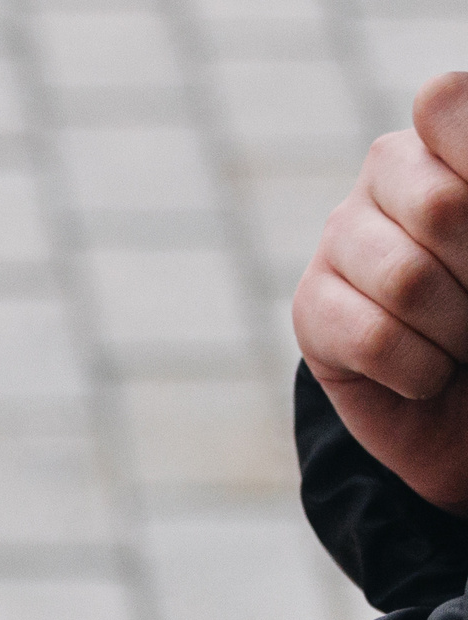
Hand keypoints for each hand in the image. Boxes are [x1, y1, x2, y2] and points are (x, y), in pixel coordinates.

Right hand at [292, 72, 467, 513]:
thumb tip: (444, 206)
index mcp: (450, 139)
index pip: (444, 104)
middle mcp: (390, 175)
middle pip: (440, 206)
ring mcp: (341, 241)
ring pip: (405, 281)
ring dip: (458, 331)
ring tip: (464, 341)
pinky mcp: (311, 310)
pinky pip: (369, 338)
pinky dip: (420, 371)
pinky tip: (427, 371)